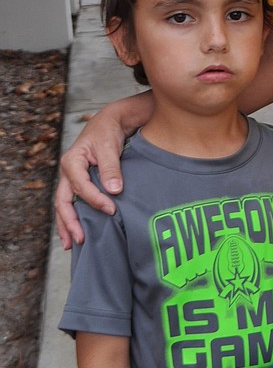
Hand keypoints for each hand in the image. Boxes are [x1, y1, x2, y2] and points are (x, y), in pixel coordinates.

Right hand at [54, 95, 150, 247]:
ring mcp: (71, 179)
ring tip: (72, 244)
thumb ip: (111, 168)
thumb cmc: (108, 132)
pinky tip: (78, 232)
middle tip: (80, 240)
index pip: (80, 186)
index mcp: (72, 161)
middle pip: (63, 202)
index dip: (95, 200)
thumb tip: (114, 190)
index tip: (111, 210)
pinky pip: (72, 203)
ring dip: (67, 225)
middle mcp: (68, 172)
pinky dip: (73, 218)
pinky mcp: (79, 183)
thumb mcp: (110, 146)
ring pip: (64, 206)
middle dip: (70, 222)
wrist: (110, 123)